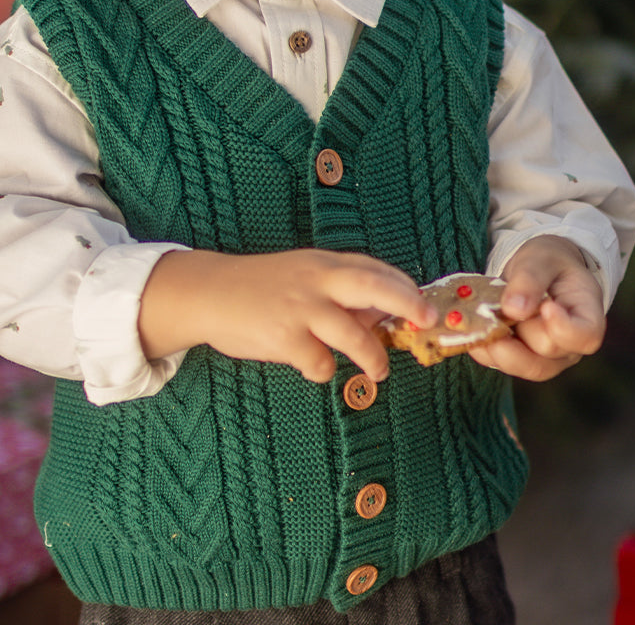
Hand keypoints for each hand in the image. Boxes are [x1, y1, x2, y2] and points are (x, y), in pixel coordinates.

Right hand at [139, 248, 436, 382]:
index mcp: (322, 263)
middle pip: (373, 287)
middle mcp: (316, 281)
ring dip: (373, 358)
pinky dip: (322, 370)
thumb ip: (336, 289)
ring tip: (379, 371)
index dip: (404, 286)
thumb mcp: (301, 275)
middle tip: (427, 320)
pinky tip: (311, 365)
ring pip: (355, 336)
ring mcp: (301, 309)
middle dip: (407, 303)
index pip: (374, 269)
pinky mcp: (284, 338)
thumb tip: (379, 315)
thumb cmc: (259, 287)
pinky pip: (320, 363)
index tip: (425, 303)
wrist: (208, 293)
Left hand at [468, 236, 605, 381]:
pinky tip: (470, 331)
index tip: (545, 306)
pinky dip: (484, 348)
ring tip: (478, 323)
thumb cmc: (548, 261)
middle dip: (521, 328)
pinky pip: (502, 363)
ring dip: (497, 347)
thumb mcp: (542, 257)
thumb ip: (531, 279)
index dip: (564, 328)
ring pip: (524, 366)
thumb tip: (514, 309)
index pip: (586, 336)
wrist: (537, 270)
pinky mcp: (520, 359)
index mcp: (587, 315)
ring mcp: (547, 358)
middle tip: (501, 306)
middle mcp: (570, 345)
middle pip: (548, 351)